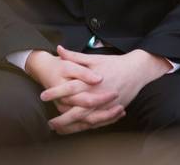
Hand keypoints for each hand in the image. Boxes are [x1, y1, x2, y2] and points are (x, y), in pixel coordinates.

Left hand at [42, 47, 168, 134]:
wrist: (136, 70)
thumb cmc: (114, 63)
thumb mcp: (94, 58)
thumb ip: (75, 56)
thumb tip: (59, 50)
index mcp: (90, 81)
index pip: (69, 88)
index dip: (55, 92)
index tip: (43, 96)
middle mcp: (97, 95)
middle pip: (76, 111)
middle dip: (62, 118)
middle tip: (50, 123)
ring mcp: (105, 105)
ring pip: (86, 120)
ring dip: (72, 126)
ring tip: (60, 129)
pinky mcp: (112, 110)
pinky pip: (98, 123)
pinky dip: (86, 127)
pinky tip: (77, 129)